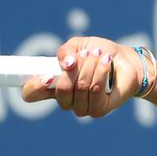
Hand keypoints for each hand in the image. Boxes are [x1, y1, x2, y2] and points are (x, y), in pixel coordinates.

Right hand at [19, 36, 143, 117]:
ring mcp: (81, 107)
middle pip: (60, 91)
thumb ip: (66, 51)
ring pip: (80, 88)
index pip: (31, 94)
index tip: (47, 75)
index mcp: (53, 85)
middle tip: (85, 54)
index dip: (33, 87)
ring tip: (99, 55)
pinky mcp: (98, 110)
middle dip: (75, 68)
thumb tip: (66, 64)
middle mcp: (65, 100)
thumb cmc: (98, 53)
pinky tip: (106, 63)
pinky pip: (95, 91)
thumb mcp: (78, 45)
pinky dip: (100, 72)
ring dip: (90, 66)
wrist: (125, 60)